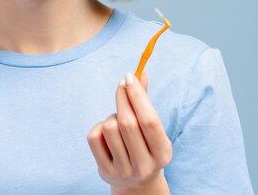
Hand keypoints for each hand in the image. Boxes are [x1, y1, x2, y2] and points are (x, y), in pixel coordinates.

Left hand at [87, 72, 171, 193]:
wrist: (137, 183)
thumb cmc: (146, 146)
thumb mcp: (152, 129)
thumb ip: (146, 103)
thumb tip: (141, 74)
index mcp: (163, 153)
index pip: (149, 120)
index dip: (138, 96)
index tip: (129, 77)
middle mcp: (144, 165)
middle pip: (127, 122)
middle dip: (123, 97)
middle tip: (122, 84)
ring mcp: (124, 170)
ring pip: (109, 127)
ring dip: (112, 116)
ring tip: (118, 121)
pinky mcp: (105, 171)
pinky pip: (94, 137)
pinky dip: (99, 126)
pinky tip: (107, 132)